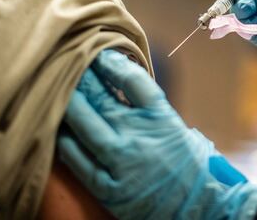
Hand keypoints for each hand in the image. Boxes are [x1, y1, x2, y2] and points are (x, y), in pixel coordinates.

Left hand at [57, 50, 256, 219]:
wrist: (201, 204)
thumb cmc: (188, 163)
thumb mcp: (174, 124)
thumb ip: (145, 103)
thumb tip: (114, 75)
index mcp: (161, 116)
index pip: (130, 78)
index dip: (110, 62)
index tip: (97, 52)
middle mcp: (140, 136)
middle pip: (101, 97)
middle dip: (81, 78)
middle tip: (67, 63)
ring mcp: (122, 163)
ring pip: (84, 124)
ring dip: (69, 104)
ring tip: (55, 89)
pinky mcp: (110, 188)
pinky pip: (78, 160)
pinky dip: (65, 141)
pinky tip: (58, 128)